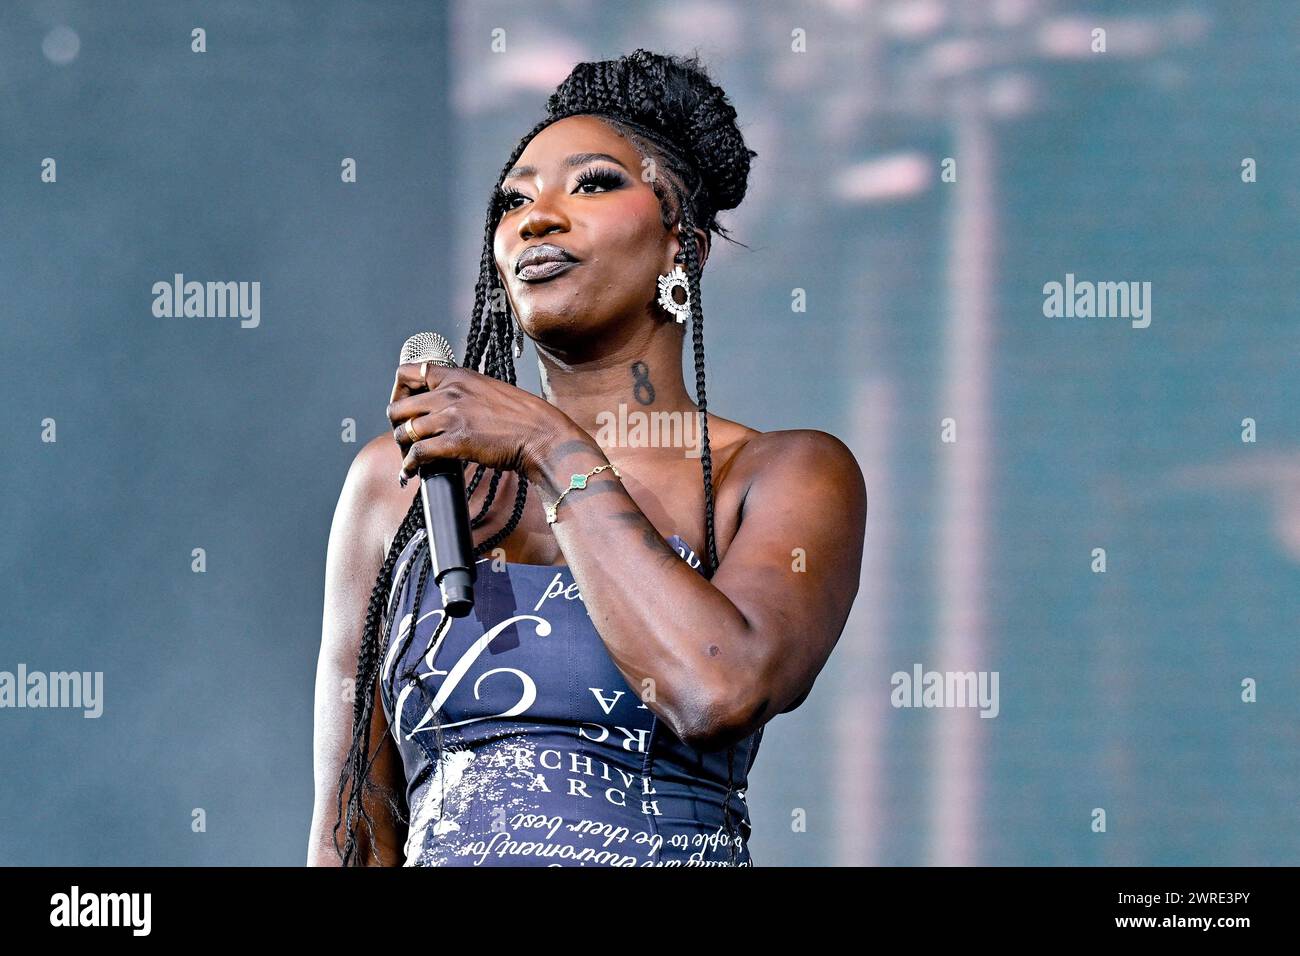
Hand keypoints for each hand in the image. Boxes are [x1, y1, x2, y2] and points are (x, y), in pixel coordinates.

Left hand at [387, 362, 581, 483]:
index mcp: (457, 375)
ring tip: (408, 459)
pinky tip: (412, 471)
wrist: (541, 435)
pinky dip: (410, 465)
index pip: (407, 372)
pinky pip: (418, 453)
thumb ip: (463, 393)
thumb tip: (445, 407)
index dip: (397, 391)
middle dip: (396, 426)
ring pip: (404, 431)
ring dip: (402, 449)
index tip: (403, 407)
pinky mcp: (455, 441)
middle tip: (403, 438)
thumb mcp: (488, 390)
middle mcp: (450, 392)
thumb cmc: (522, 417)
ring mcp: (451, 416)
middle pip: (398, 407)